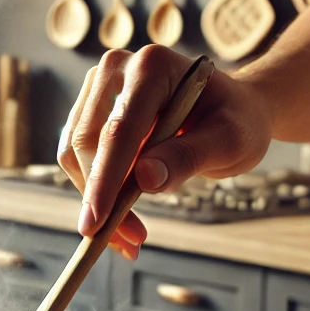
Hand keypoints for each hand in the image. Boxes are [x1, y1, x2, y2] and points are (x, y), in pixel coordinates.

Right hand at [56, 46, 271, 258]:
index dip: (105, 180)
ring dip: (95, 201)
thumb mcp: (229, 141)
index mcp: (153, 67)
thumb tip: (144, 179)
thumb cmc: (235, 122)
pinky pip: (78, 159)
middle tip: (130, 242)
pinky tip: (118, 221)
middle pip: (87, 142)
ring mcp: (98, 88)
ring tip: (128, 238)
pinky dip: (94, 194)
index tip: (96, 224)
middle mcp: (117, 69)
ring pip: (74, 154)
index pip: (119, 131)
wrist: (230, 111)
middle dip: (101, 199)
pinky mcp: (90, 111)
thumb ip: (189, 156)